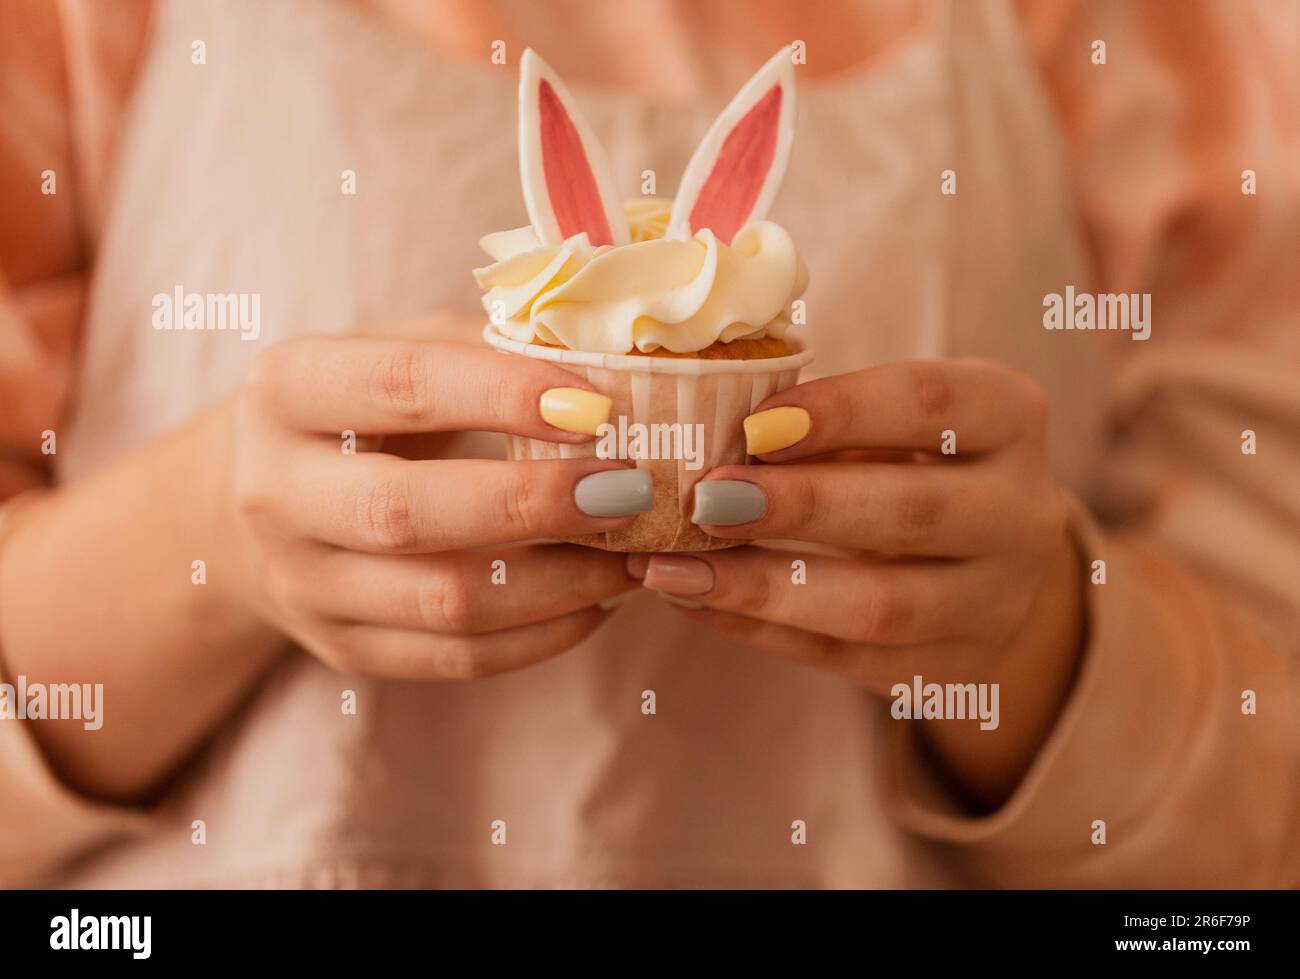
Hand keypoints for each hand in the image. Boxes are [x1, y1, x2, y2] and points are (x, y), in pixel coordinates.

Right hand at [226, 335, 646, 679]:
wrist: (257, 502)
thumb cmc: (360, 408)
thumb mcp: (398, 347)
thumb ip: (486, 349)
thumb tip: (610, 373)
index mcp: (289, 389)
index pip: (401, 387)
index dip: (503, 396)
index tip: (595, 407)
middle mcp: (277, 491)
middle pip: (408, 513)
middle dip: (532, 504)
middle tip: (628, 490)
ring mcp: (303, 582)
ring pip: (443, 602)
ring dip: (558, 584)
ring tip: (632, 556)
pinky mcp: (342, 646)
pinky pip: (456, 657)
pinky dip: (542, 635)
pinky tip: (597, 602)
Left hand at [638, 359, 1085, 804]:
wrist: (990, 568)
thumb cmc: (916, 463)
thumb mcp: (897, 421)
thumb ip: (825, 419)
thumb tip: (705, 425)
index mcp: (1009, 418)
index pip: (933, 402)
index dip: (842, 410)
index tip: (754, 423)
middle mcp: (1020, 513)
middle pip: (912, 511)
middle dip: (800, 505)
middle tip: (706, 500)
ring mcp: (993, 603)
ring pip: (882, 606)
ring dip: (765, 586)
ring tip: (674, 568)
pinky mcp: (949, 671)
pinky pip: (845, 657)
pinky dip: (759, 629)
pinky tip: (694, 601)